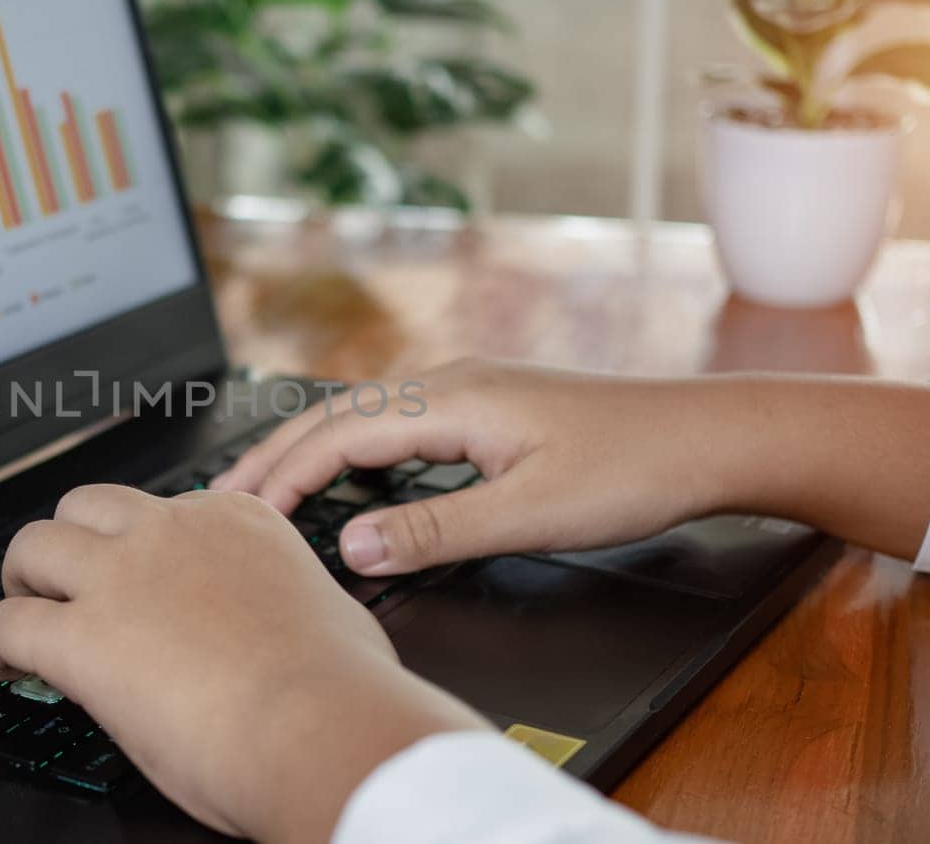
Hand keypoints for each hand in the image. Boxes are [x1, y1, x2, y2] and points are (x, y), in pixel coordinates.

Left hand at [0, 486, 486, 843]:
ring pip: (34, 544)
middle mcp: (174, 532)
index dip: (140, 547)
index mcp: (236, 520)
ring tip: (24, 614)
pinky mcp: (82, 636)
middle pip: (86, 507)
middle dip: (69, 544)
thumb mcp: (320, 609)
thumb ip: (279, 599)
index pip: (164, 510)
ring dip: (22, 581)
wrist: (323, 726)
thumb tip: (273, 627)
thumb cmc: (339, 688)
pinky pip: (7, 623)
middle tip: (63, 584)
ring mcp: (123, 577)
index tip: (136, 576)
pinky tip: (7, 666)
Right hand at [213, 359, 929, 573]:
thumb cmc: (634, 470)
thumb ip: (435, 530)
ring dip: (309, 453)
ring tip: (266, 491)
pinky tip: (349, 479)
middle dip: (274, 459)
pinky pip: (394, 425)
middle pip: (334, 417)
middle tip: (221, 503)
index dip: (282, 477)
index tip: (238, 517)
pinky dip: (351, 452)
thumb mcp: (530, 513)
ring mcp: (468, 392)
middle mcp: (451, 384)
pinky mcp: (486, 409)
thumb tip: (351, 545)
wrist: (708, 438)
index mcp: (452, 399)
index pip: (337, 437)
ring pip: (362, 418)